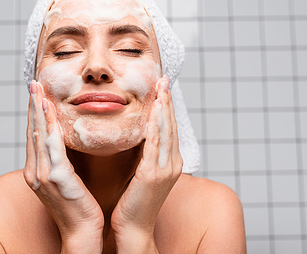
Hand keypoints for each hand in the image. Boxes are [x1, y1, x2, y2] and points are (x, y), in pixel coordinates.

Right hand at [23, 80, 103, 253]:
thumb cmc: (77, 207)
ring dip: (39, 110)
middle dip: (33, 106)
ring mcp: (43, 175)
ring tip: (39, 90)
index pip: (33, 137)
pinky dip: (49, 126)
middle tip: (34, 84)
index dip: (34, 114)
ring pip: (39, 135)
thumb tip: (64, 143)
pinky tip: (49, 110)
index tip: (37, 95)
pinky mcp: (57, 177)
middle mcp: (34, 172)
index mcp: (36, 172)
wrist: (82, 232)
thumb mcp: (65, 181)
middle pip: (32, 132)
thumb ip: (61, 162)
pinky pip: (52, 146)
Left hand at [111, 76, 182, 253]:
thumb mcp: (141, 172)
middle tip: (164, 78)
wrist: (133, 228)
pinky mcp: (153, 174)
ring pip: (166, 131)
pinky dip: (156, 124)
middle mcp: (172, 163)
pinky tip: (154, 109)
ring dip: (164, 107)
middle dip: (168, 101)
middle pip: (170, 125)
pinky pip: (156, 144)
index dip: (166, 106)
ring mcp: (165, 169)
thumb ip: (143, 153)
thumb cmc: (133, 202)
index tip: (162, 86)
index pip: (167, 128)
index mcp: (170, 162)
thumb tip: (137, 133)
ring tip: (161, 87)